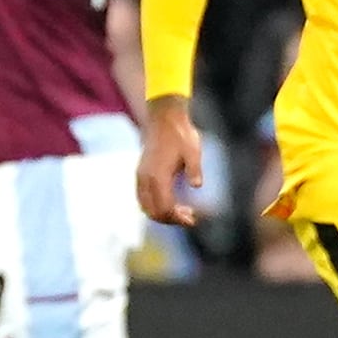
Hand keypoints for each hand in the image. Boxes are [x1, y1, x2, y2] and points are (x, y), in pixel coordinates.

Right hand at [136, 97, 201, 225]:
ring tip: (182, 211)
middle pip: (153, 211)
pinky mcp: (140, 173)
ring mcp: (141, 176)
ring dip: (162, 214)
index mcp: (158, 175)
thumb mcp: (193, 150)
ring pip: (146, 206)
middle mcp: (146, 178)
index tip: (193, 219)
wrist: (164, 118)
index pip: (164, 208)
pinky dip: (154, 206)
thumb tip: (197, 186)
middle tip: (189, 218)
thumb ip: (194, 169)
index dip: (177, 218)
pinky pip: (143, 197)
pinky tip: (171, 202)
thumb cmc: (181, 134)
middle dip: (170, 219)